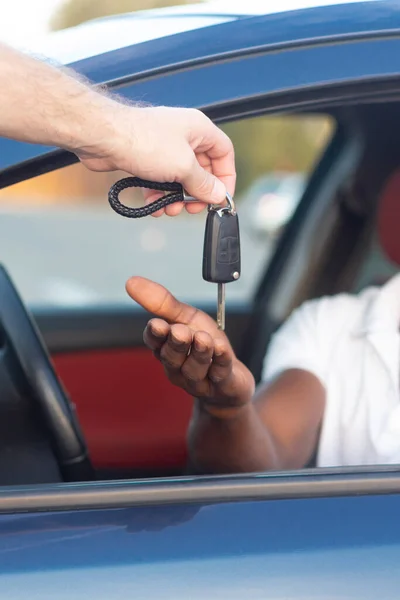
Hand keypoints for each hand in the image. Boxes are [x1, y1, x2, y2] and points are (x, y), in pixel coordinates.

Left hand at [75, 104, 235, 216]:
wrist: (102, 137)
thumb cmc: (141, 140)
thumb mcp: (183, 167)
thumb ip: (203, 184)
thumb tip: (218, 194)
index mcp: (199, 129)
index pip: (224, 153)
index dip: (226, 177)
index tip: (220, 197)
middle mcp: (184, 135)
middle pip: (202, 169)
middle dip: (197, 192)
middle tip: (192, 208)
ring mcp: (164, 146)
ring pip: (180, 178)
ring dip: (177, 197)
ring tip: (169, 209)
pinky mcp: (147, 157)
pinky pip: (161, 180)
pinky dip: (160, 194)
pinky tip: (154, 204)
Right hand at [126, 277, 254, 416]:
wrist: (230, 380)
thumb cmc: (203, 345)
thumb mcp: (186, 318)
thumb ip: (162, 303)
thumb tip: (131, 281)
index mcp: (166, 348)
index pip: (154, 342)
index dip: (155, 335)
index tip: (157, 325)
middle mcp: (178, 367)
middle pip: (172, 358)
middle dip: (176, 344)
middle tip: (180, 332)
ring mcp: (199, 380)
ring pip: (194, 369)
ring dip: (199, 353)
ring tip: (204, 339)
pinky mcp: (222, 385)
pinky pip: (219, 374)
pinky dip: (220, 361)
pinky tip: (222, 350)